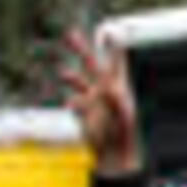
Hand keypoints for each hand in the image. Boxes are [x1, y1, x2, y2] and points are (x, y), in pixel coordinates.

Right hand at [58, 29, 143, 176]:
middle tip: (70, 34)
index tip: (111, 32)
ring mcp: (91, 100)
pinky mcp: (83, 112)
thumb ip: (116, 102)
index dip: (113, 49)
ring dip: (71, 76)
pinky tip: (72, 105)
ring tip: (63, 72)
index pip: (115, 64)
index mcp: (117, 87)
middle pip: (91, 64)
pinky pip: (75, 104)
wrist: (113, 154)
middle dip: (81, 49)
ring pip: (78, 81)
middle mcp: (103, 90)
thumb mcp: (123, 117)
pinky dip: (74, 103)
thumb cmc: (124, 136)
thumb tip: (109, 89)